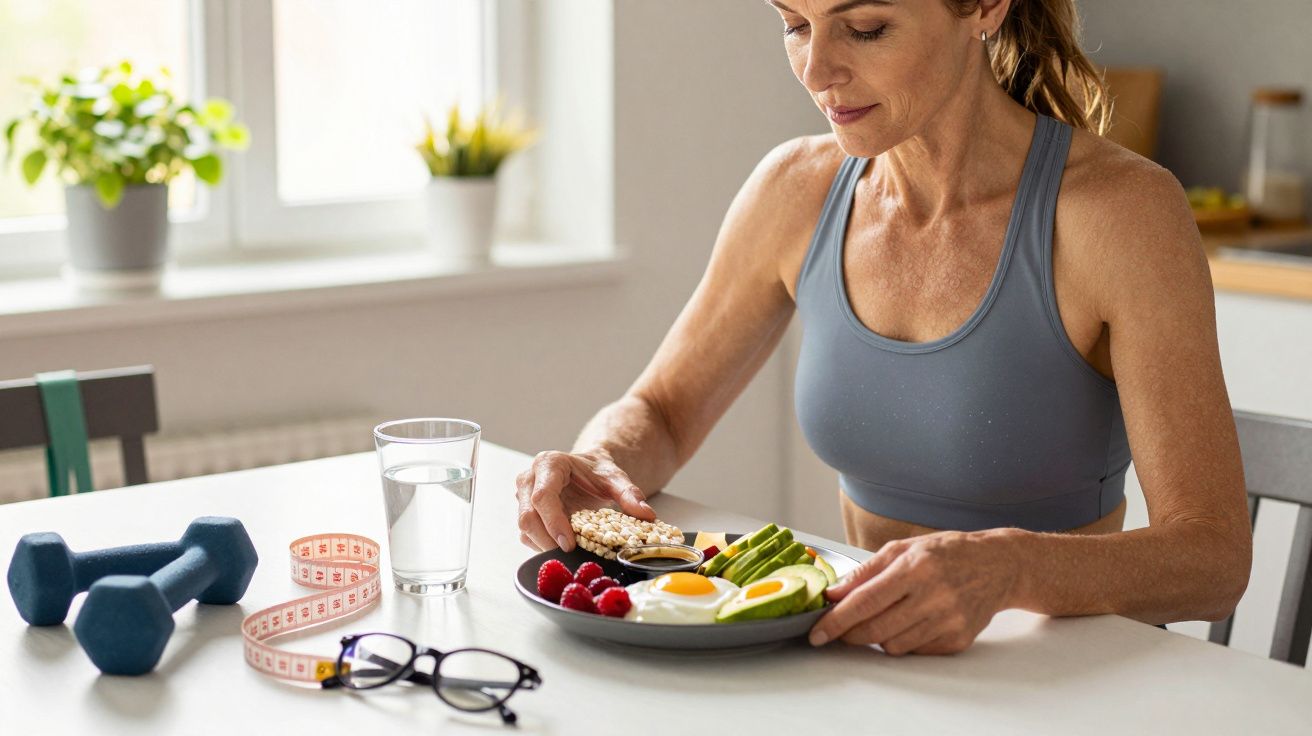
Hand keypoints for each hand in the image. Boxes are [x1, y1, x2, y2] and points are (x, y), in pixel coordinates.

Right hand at [515, 448, 655, 551]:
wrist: (585, 469)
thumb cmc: (596, 472)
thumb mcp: (615, 478)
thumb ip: (630, 494)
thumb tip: (646, 515)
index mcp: (549, 463)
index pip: (543, 495)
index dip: (553, 521)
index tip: (568, 543)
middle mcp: (529, 478)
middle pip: (528, 516)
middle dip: (547, 540)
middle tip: (570, 555)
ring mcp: (523, 497)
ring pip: (525, 528)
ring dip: (544, 546)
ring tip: (570, 553)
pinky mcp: (525, 513)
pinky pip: (527, 536)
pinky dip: (543, 546)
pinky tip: (563, 548)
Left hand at [808, 531, 1018, 654]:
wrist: (999, 565)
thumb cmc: (947, 552)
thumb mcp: (903, 549)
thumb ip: (865, 572)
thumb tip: (833, 594)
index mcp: (916, 568)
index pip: (865, 602)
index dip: (836, 621)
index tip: (817, 632)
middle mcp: (934, 596)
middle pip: (875, 630)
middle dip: (850, 633)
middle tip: (841, 628)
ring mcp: (948, 621)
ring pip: (893, 646)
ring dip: (877, 637)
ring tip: (885, 616)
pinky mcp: (958, 640)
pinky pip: (915, 651)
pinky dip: (903, 641)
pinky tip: (910, 622)